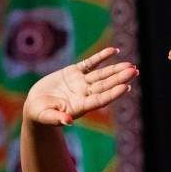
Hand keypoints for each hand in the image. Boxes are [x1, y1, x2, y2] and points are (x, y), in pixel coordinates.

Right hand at [23, 47, 137, 125]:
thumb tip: (68, 121)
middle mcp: (84, 94)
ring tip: (131, 65)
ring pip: (101, 75)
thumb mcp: (46, 116)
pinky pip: (90, 63)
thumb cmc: (40, 114)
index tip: (125, 87)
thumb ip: (57, 118)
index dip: (113, 93)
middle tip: (134, 71)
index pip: (100, 99)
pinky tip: (114, 51)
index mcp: (80, 106)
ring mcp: (81, 83)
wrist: (36, 106)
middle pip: (105, 86)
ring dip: (116, 69)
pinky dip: (101, 57)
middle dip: (119, 78)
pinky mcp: (74, 73)